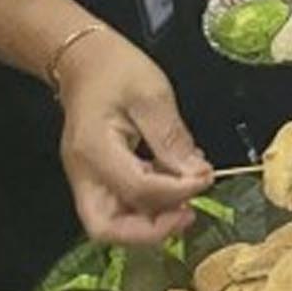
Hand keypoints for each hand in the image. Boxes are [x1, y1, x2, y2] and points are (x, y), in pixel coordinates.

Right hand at [56, 31, 211, 244]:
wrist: (84, 60)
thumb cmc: (117, 70)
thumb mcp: (152, 95)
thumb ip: (172, 138)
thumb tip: (197, 175)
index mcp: (94, 150)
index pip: (136, 189)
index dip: (176, 191)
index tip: (207, 178)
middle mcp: (84, 173)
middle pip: (107, 228)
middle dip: (151, 230)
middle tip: (189, 213)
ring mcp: (88, 178)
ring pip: (113, 222)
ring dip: (153, 220)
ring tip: (188, 197)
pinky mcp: (100, 177)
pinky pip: (121, 204)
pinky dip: (150, 204)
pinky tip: (177, 182)